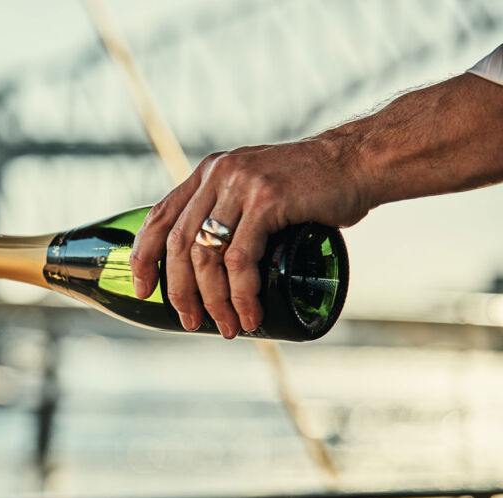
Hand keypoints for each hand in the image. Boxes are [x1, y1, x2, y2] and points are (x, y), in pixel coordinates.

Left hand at [128, 137, 370, 337]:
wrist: (361, 163)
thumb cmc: (312, 187)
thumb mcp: (258, 188)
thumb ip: (231, 210)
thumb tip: (208, 266)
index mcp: (208, 173)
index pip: (159, 217)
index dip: (144, 256)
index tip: (143, 289)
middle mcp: (218, 175)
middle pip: (179, 244)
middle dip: (179, 291)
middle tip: (190, 321)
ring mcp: (241, 185)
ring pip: (206, 256)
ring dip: (213, 300)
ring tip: (228, 327)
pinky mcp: (266, 200)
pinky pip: (240, 259)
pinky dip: (241, 294)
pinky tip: (250, 313)